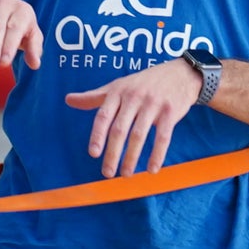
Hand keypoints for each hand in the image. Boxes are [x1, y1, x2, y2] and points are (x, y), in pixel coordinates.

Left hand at [64, 57, 201, 175]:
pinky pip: (163, 137)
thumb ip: (94, 97)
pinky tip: (151, 169)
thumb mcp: (118, 86)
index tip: (93, 154)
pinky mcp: (171, 112)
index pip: (104, 116)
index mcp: (118, 92)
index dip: (97, 135)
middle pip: (120, 129)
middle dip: (113, 153)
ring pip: (139, 135)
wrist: (180, 74)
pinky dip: (157, 155)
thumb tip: (68, 99)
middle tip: (107, 173)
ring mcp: (153, 104)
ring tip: (125, 174)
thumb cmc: (143, 83)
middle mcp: (134, 97)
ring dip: (131, 157)